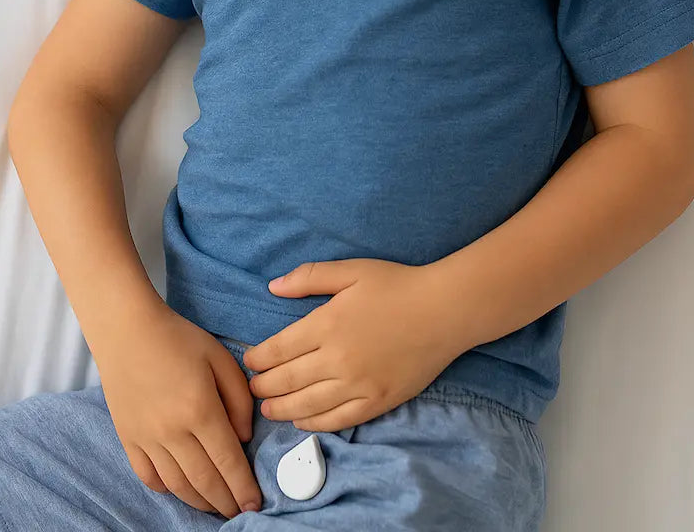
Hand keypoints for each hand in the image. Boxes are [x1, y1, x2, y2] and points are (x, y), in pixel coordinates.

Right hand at [93, 298, 262, 519]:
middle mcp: (173, 431)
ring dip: (200, 502)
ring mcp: (147, 438)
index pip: (228, 461)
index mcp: (201, 409)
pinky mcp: (128, 438)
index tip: (256, 503)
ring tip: (216, 506)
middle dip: (226, 502)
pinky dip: (167, 489)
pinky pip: (148, 476)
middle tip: (240, 511)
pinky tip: (180, 489)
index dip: (244, 487)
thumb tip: (244, 437)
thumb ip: (239, 398)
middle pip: (205, 481)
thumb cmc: (178, 338)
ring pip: (178, 485)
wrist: (127, 330)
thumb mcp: (220, 357)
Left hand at [243, 258, 469, 432]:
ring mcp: (358, 385)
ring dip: (281, 408)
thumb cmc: (396, 285)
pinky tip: (301, 421)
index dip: (258, 358)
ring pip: (307, 405)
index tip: (249, 361)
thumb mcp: (351, 271)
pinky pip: (338, 420)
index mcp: (327, 324)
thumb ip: (309, 277)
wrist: (444, 311)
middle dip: (264, 386)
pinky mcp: (378, 401)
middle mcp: (338, 359)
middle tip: (252, 388)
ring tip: (267, 409)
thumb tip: (273, 287)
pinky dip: (314, 423)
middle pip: (288, 380)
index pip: (279, 349)